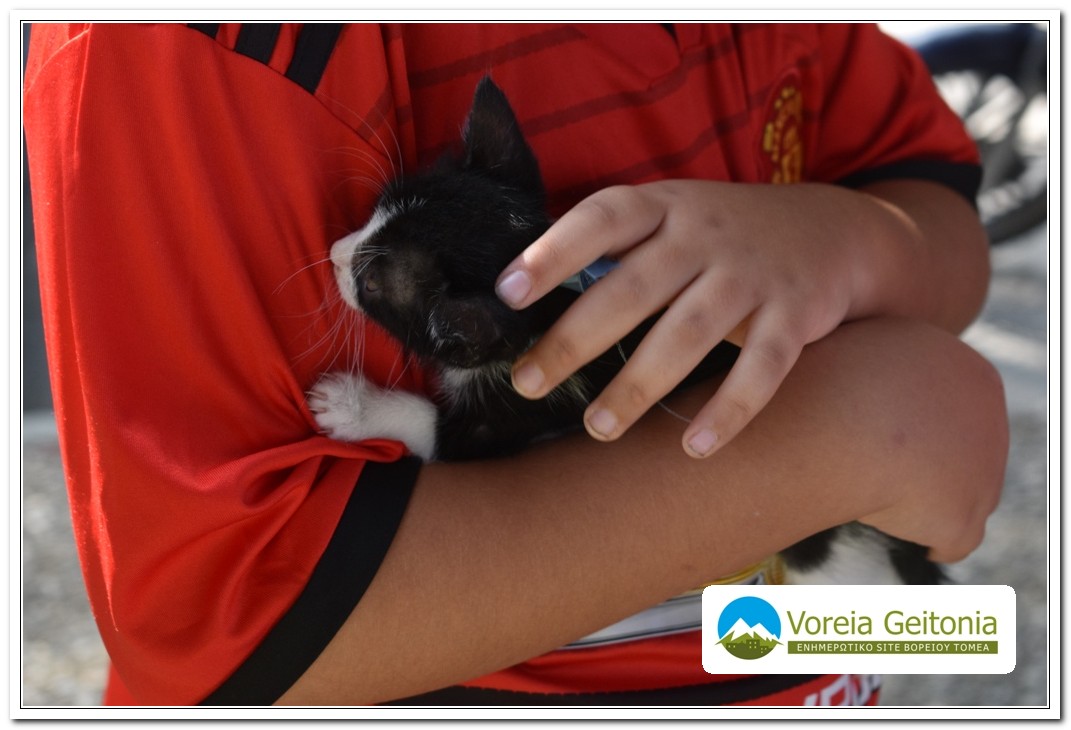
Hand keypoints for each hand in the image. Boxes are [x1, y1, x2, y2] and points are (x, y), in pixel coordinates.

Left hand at [495, 180, 870, 457]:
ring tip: (597, 428)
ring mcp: (753, 276)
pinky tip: (694, 446)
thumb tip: (524, 291)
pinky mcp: (795, 317)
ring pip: (690, 333)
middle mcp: (706, 236)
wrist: (832, 232)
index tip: (507, 293)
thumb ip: (613, 248)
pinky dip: (730, 410)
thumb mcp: (670, 217)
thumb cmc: (720, 235)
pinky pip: (763, 369)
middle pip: (634, 289)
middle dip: (574, 339)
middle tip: (527, 383)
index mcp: (665, 207)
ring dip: (639, 385)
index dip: (554, 252)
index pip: (603, 219)